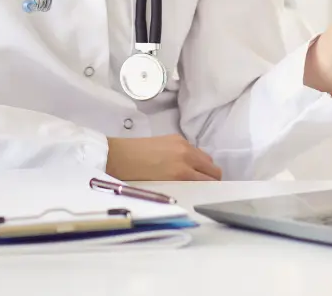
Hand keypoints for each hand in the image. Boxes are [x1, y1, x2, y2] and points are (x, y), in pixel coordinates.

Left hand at [105, 134, 222, 181]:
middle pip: (212, 167)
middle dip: (212, 178)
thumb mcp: (163, 187)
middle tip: (206, 186)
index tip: (211, 194)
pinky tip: (182, 163)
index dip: (213, 188)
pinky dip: (194, 157)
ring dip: (204, 166)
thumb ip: (182, 186)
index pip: (209, 180)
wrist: (118, 157)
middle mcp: (186, 155)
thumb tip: (195, 189)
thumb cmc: (136, 179)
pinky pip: (194, 149)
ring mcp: (182, 144)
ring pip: (205, 157)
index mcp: (182, 172)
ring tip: (194, 175)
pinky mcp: (176, 137)